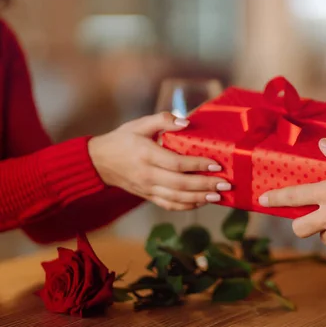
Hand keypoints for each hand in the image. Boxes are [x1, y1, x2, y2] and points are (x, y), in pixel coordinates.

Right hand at [88, 112, 230, 210]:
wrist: (99, 162)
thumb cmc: (123, 140)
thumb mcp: (139, 124)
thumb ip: (162, 120)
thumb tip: (186, 122)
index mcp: (146, 154)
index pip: (176, 163)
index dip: (197, 165)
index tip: (216, 164)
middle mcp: (147, 175)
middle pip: (180, 184)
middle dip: (205, 185)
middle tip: (225, 184)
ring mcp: (147, 189)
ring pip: (177, 198)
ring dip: (200, 199)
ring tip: (219, 196)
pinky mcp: (148, 196)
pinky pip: (169, 205)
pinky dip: (187, 206)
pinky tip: (202, 202)